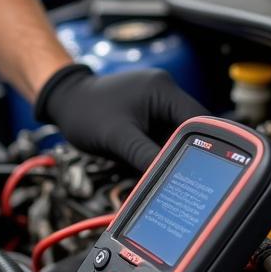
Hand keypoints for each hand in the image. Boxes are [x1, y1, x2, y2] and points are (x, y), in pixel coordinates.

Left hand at [35, 65, 205, 170]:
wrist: (64, 101)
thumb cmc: (85, 112)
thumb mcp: (118, 138)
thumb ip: (147, 158)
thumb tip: (172, 181)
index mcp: (163, 89)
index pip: (199, 122)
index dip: (205, 149)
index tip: (206, 175)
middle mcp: (165, 93)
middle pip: (191, 131)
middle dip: (186, 155)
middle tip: (186, 182)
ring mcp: (157, 104)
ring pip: (177, 138)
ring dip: (171, 156)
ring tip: (166, 177)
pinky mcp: (148, 114)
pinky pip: (162, 137)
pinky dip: (159, 153)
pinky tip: (151, 167)